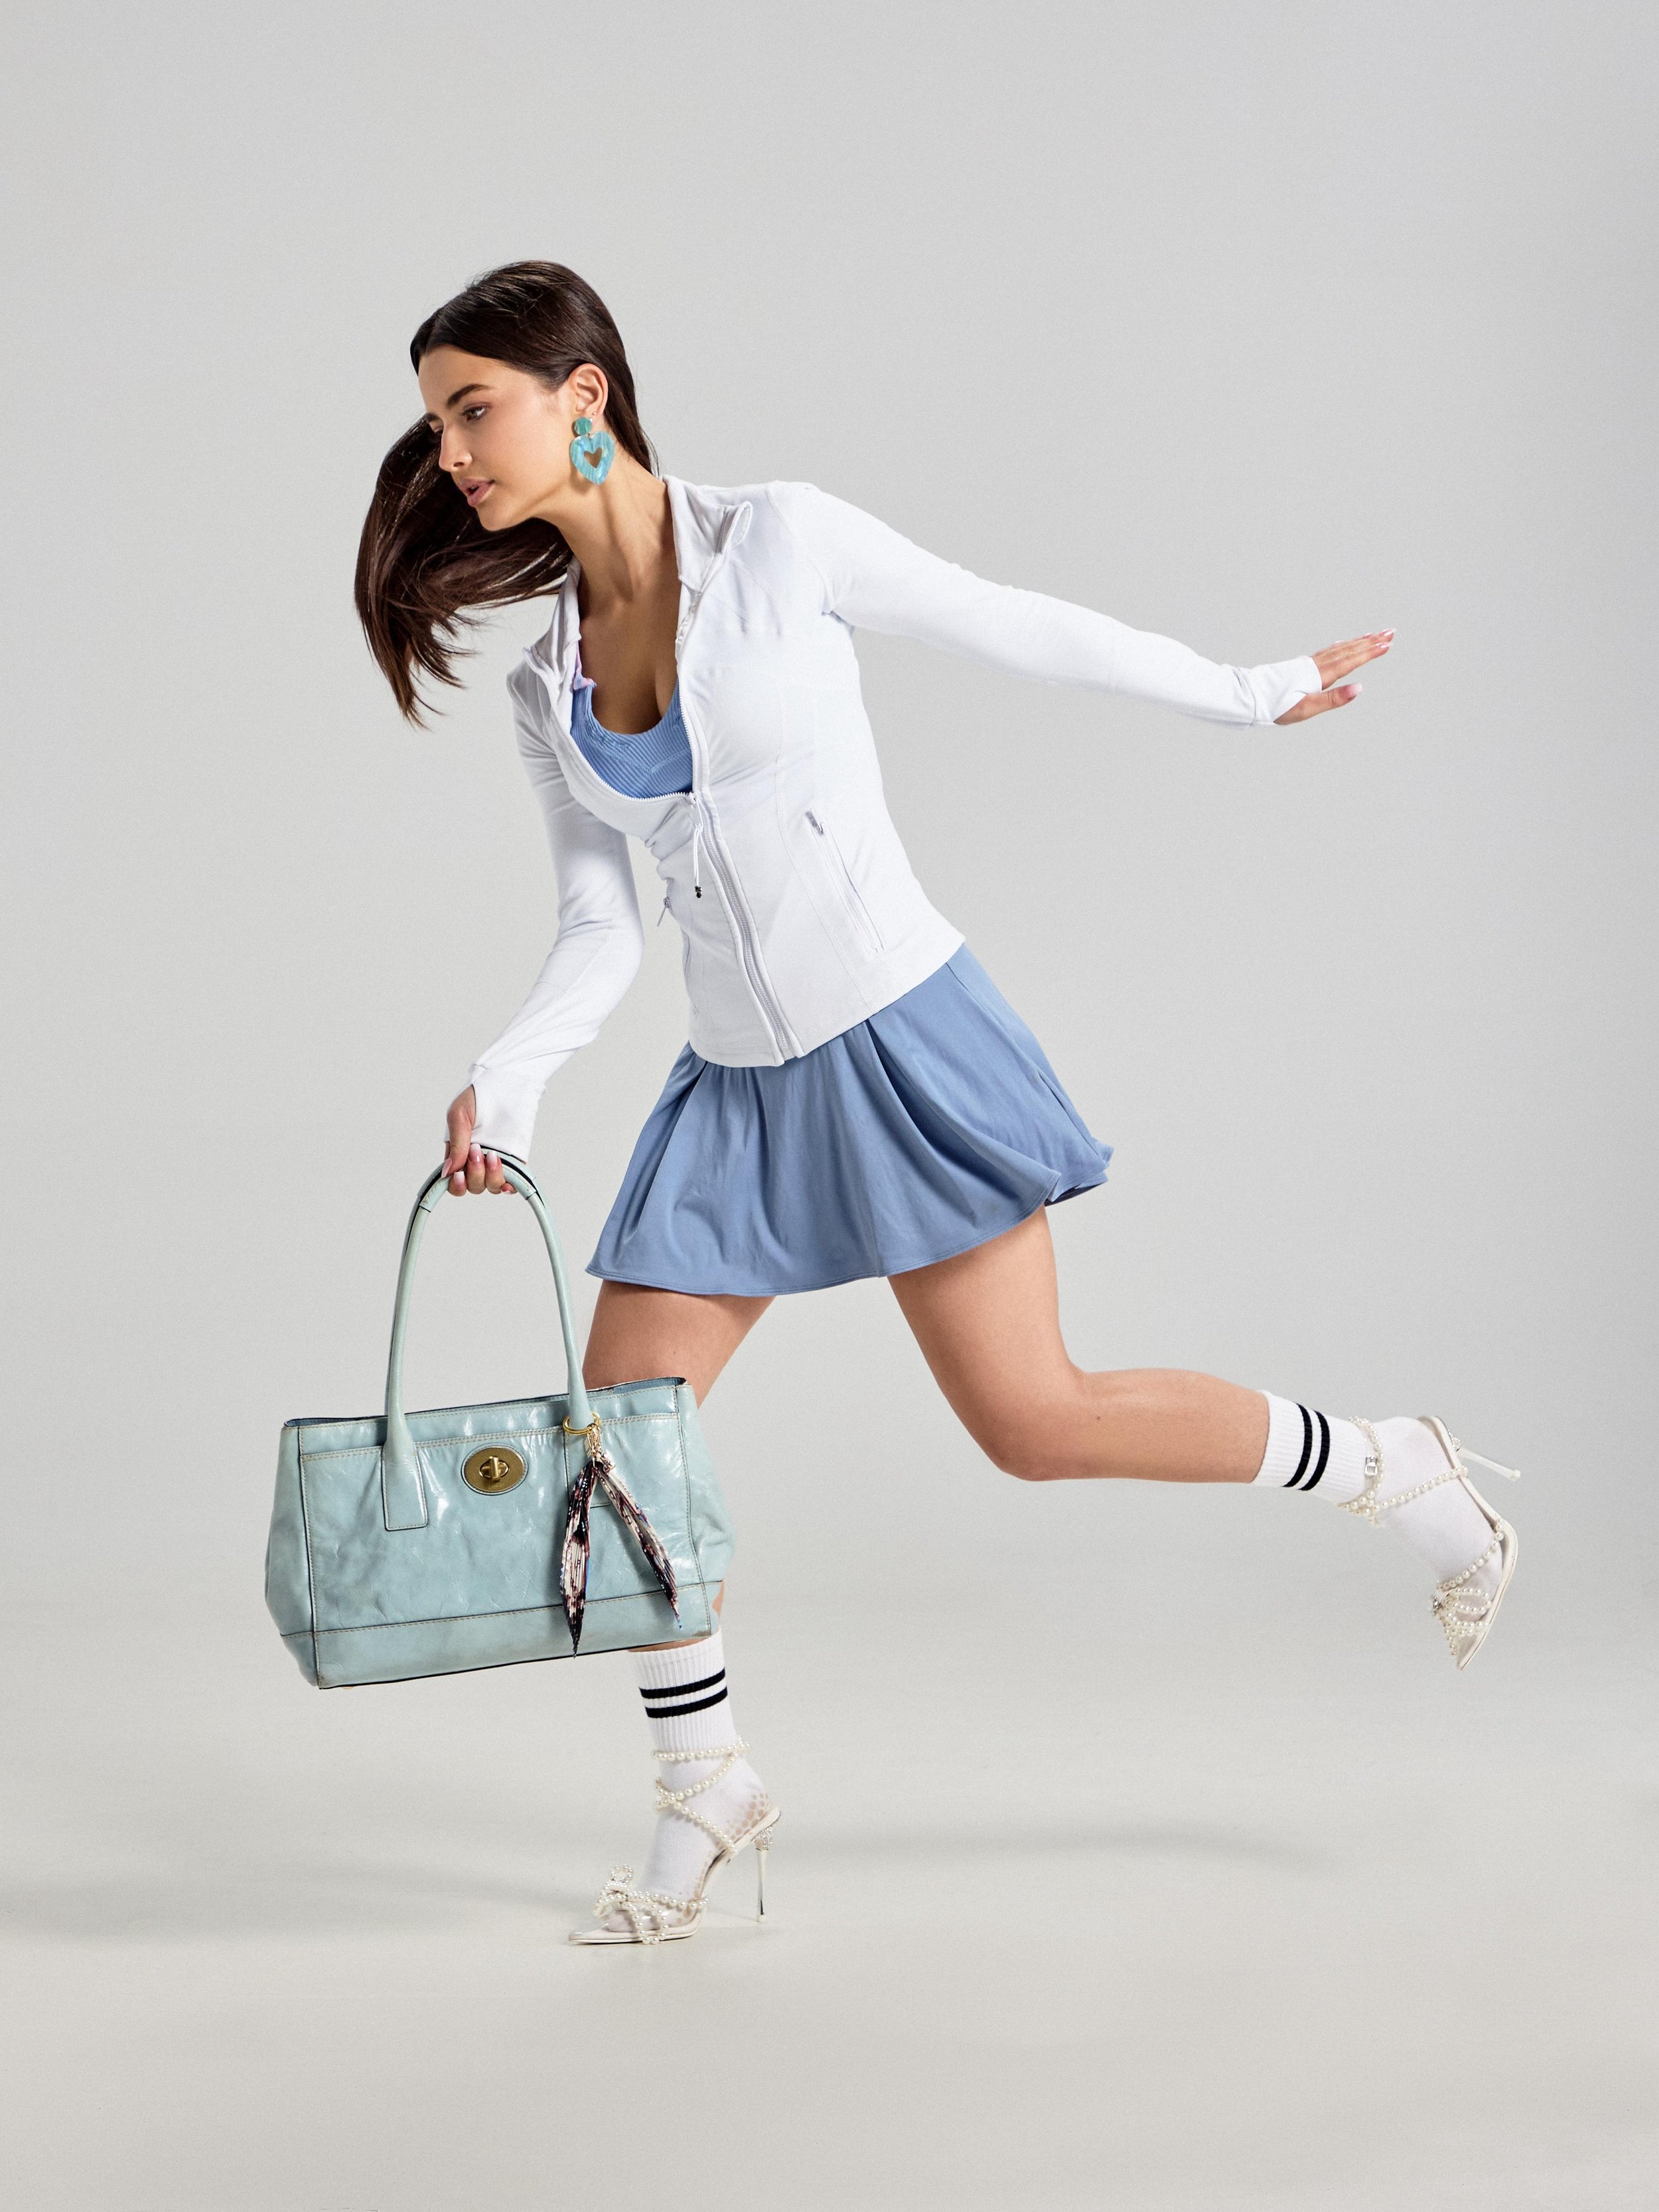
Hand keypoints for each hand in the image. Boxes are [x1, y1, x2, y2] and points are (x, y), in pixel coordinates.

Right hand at [440, 1086, 516, 1196]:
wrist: (505, 1083)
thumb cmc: (478, 1096)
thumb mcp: (459, 1117)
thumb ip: (455, 1145)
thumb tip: (447, 1172)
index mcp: (459, 1153)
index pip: (454, 1182)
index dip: (455, 1185)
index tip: (458, 1174)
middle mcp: (476, 1161)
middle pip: (473, 1187)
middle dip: (474, 1174)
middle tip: (477, 1150)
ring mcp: (496, 1161)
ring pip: (491, 1186)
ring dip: (490, 1176)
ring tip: (492, 1155)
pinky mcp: (515, 1160)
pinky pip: (513, 1182)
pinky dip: (509, 1184)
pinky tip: (507, 1177)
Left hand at [1274, 630, 1393, 723]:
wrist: (1250, 697)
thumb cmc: (1276, 707)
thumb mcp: (1306, 709)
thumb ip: (1333, 699)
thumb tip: (1359, 688)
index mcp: (1319, 676)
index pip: (1350, 661)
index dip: (1370, 653)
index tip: (1387, 644)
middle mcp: (1316, 666)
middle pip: (1348, 650)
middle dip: (1371, 642)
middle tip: (1391, 632)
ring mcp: (1308, 663)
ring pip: (1339, 648)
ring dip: (1359, 641)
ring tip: (1375, 635)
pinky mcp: (1302, 665)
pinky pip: (1328, 651)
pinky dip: (1341, 645)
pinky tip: (1345, 643)